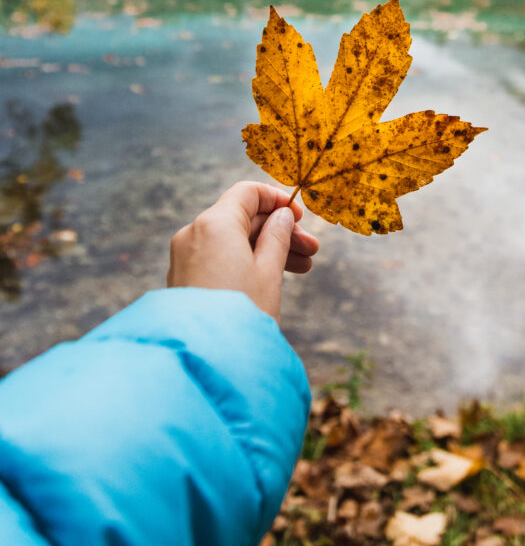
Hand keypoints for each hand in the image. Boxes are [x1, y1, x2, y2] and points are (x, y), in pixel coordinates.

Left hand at [167, 181, 319, 321]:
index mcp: (214, 223)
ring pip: (232, 240)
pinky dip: (245, 261)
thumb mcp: (269, 272)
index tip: (299, 216)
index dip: (276, 199)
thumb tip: (281, 216)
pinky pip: (219, 257)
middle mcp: (194, 233)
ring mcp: (185, 257)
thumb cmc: (241, 313)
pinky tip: (272, 278)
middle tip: (312, 250)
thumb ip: (277, 237)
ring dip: (266, 248)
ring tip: (303, 269)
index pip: (247, 193)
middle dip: (278, 231)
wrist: (203, 360)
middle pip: (242, 219)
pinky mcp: (183, 278)